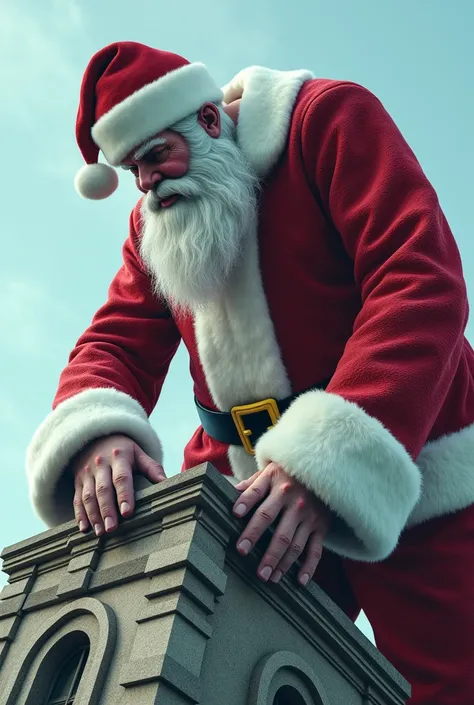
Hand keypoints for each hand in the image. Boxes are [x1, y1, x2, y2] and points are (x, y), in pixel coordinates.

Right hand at [72, 434, 165, 536]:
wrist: (96, 437)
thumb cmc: (123, 450)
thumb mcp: (138, 454)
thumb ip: (152, 468)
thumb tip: (166, 483)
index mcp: (119, 457)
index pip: (121, 478)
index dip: (124, 495)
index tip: (127, 513)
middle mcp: (100, 464)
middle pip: (103, 489)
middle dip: (107, 510)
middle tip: (112, 528)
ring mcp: (87, 473)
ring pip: (88, 496)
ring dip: (93, 515)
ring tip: (100, 532)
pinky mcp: (79, 481)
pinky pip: (77, 498)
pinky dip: (80, 514)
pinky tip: (84, 528)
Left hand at [232, 462, 330, 585]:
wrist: (323, 471)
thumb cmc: (287, 475)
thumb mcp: (269, 472)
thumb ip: (251, 485)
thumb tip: (228, 494)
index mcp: (276, 481)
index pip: (257, 493)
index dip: (246, 502)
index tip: (234, 515)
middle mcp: (293, 498)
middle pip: (273, 522)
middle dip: (256, 538)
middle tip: (243, 554)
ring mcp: (308, 514)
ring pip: (293, 542)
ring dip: (280, 562)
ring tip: (267, 577)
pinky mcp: (321, 526)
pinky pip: (316, 550)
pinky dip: (309, 567)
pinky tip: (298, 581)